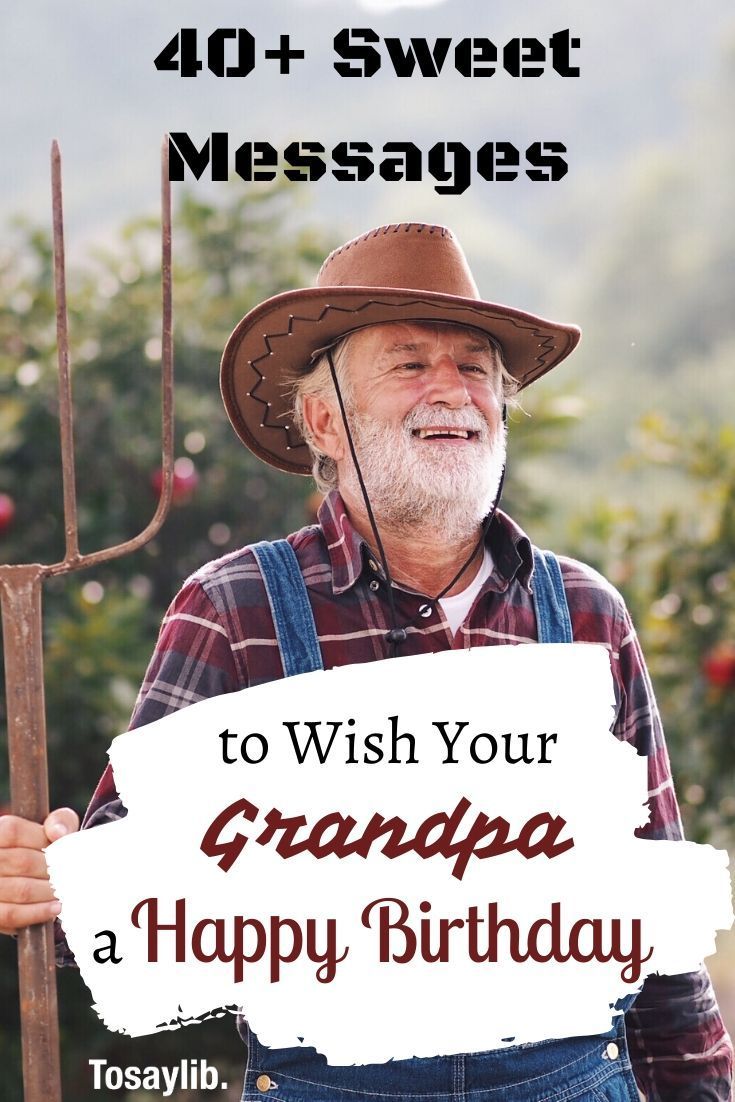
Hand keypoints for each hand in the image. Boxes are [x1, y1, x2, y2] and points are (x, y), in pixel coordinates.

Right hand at [0, 808, 78, 933]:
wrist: (35, 875)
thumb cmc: (44, 848)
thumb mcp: (54, 827)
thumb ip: (59, 821)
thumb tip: (58, 833)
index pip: (15, 833)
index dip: (43, 843)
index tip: (63, 853)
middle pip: (22, 862)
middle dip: (52, 871)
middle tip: (71, 876)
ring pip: (21, 890)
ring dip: (49, 892)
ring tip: (65, 891)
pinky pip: (11, 914)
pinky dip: (37, 912)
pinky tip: (55, 908)